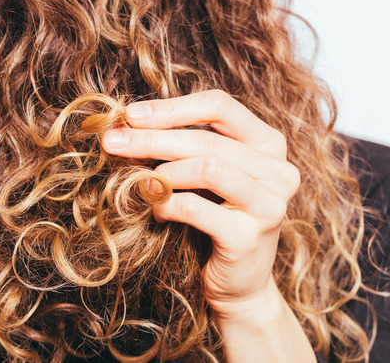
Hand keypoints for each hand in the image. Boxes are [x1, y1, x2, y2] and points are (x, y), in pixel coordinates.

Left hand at [101, 89, 300, 315]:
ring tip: (142, 185)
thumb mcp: (204, 174)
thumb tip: (128, 122)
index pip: (220, 105)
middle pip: (206, 139)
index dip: (171, 108)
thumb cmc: (214, 218)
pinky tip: (157, 212)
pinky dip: (166, 205)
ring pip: (207, 168)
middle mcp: (278, 170)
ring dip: (163, 173)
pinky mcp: (249, 237)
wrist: (238, 283)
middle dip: (151, 138)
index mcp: (268, 143)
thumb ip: (183, 145)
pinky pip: (195, 208)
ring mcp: (269, 204)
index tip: (130, 114)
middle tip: (111, 141)